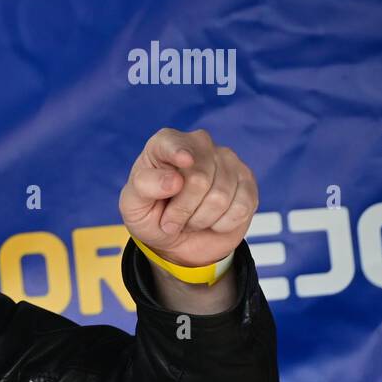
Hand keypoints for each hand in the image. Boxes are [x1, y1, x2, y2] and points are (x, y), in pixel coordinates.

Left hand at [118, 127, 259, 267]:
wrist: (177, 238)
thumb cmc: (151, 215)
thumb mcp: (133, 205)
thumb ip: (145, 187)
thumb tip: (174, 180)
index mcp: (164, 144)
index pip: (172, 143)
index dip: (178, 152)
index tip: (185, 161)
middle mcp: (199, 145)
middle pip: (199, 178)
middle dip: (182, 210)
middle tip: (170, 221)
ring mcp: (226, 160)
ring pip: (220, 197)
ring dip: (200, 220)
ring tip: (190, 219)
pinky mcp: (247, 181)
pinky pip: (241, 208)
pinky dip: (221, 224)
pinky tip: (212, 220)